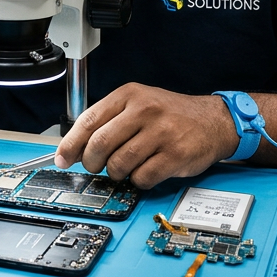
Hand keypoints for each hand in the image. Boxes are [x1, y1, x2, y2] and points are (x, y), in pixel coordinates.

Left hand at [55, 83, 238, 188]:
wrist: (214, 121)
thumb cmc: (172, 115)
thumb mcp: (139, 104)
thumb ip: (109, 121)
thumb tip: (75, 149)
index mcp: (130, 95)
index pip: (89, 120)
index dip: (71, 144)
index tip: (62, 159)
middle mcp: (145, 110)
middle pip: (100, 145)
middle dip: (92, 162)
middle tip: (97, 166)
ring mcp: (161, 132)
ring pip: (119, 164)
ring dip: (117, 173)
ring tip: (126, 167)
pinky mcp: (175, 155)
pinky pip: (142, 178)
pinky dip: (138, 180)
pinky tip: (146, 171)